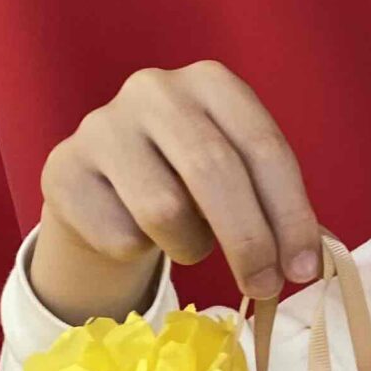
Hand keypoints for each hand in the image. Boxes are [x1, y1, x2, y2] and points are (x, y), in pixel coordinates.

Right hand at [38, 60, 322, 301]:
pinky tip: (135, 234)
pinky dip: (141, 252)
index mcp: (213, 82)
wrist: (103, 188)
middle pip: (214, 172)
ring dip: (190, 246)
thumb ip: (273, 206)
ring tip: (189, 241)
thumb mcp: (238, 174)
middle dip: (249, 241)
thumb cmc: (187, 181)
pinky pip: (120, 236)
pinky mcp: (62, 169)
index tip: (305, 269)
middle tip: (266, 288)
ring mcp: (102, 126)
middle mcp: (155, 90)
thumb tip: (308, 264)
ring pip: (165, 211)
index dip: (290, 214)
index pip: (264, 147)